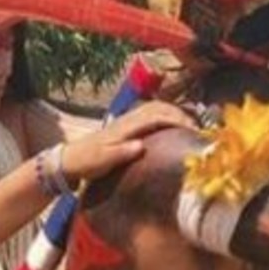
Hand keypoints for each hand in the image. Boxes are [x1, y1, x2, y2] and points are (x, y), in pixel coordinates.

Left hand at [61, 101, 191, 183]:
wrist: (70, 160)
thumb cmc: (86, 162)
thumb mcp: (102, 160)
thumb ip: (121, 153)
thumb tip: (141, 146)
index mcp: (126, 126)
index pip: (157, 115)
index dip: (177, 120)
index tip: (193, 131)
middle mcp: (129, 119)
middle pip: (160, 107)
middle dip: (181, 115)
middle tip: (198, 130)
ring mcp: (128, 121)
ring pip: (157, 108)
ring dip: (175, 114)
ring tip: (191, 127)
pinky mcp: (127, 126)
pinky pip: (151, 115)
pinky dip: (166, 117)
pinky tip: (173, 128)